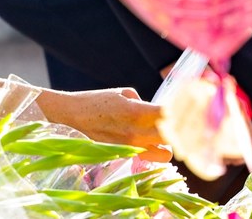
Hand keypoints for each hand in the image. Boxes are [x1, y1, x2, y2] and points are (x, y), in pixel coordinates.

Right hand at [39, 87, 170, 161]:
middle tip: (176, 123)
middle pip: (174, 137)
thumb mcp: (121, 93)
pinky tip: (149, 142)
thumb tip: (157, 112)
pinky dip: (154, 152)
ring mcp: (131, 147)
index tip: (182, 109)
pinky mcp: (125, 156)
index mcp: (136, 112)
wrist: (69, 117)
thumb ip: (143, 103)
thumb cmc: (95, 101)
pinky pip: (150, 158)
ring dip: (167, 144)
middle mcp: (136, 133)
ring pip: (166, 153)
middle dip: (178, 130)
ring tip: (161, 135)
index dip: (181, 112)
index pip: (171, 116)